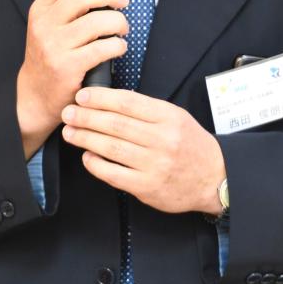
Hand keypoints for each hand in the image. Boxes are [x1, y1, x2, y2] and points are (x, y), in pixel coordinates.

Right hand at [16, 0, 128, 157]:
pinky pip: (102, 48)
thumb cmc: (49, 56)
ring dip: (118, 22)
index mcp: (41, 9)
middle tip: (122, 0)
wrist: (33, 95)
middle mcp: (44, 25)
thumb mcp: (49, 25)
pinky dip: (117, 45)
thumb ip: (68, 5)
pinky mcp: (67, 67)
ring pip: (97, 21)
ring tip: (121, 28)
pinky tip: (118, 47)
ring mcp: (54, 46)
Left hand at [61, 88, 225, 214]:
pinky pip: (114, 174)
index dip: (100, 98)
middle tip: (68, 112)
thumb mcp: (176, 117)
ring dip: (86, 138)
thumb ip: (147, 110)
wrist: (214, 178)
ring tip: (70, 131)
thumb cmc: (190, 145)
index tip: (82, 96)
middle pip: (116, 124)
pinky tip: (86, 156)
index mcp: (168, 117)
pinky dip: (96, 164)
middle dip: (87, 117)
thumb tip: (110, 101)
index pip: (128, 103)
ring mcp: (154, 164)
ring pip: (112, 148)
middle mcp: (162, 140)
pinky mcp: (147, 187)